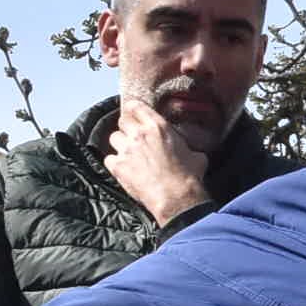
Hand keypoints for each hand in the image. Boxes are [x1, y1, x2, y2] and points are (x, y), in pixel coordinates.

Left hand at [103, 99, 210, 226]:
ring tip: (129, 153)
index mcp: (159, 127)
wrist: (176, 198)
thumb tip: (187, 150)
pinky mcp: (117, 166)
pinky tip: (124, 168)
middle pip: (122, 121)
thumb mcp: (195, 155)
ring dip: (121, 144)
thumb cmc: (188, 177)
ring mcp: (126, 150)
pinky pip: (109, 158)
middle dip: (127, 127)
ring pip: (114, 138)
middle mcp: (139, 135)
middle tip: (134, 136)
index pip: (136, 106)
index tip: (135, 113)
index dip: (134, 109)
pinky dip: (115, 162)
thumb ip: (185, 147)